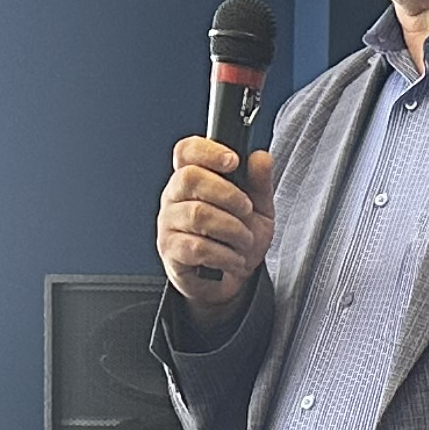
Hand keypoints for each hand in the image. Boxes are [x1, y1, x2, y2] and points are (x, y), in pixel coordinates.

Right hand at [160, 131, 275, 319]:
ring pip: (198, 214)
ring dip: (232, 229)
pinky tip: (235, 259)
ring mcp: (168, 223)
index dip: (208, 150)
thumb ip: (259, 182)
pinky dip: (225, 255)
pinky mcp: (170, 250)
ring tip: (245, 240)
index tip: (233, 161)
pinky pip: (198, 247)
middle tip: (246, 210)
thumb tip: (260, 157)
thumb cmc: (239, 238)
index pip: (187, 151)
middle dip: (228, 194)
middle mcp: (174, 196)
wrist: (232, 279)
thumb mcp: (259, 208)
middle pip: (190, 178)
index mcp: (193, 178)